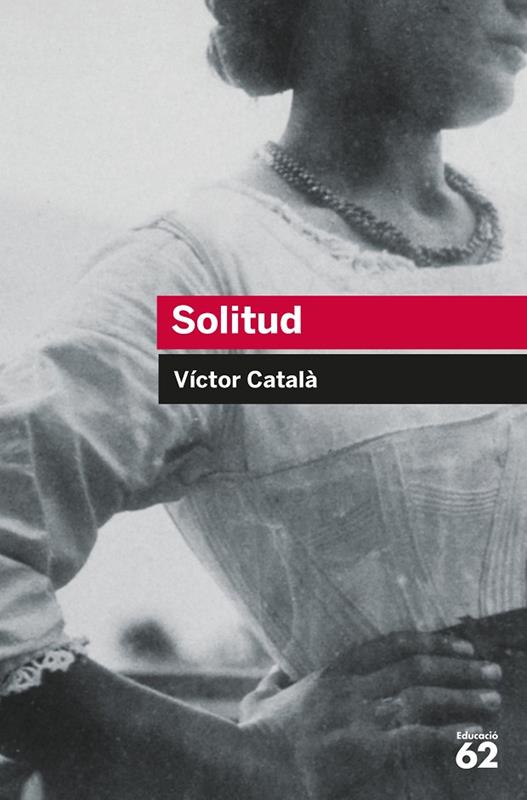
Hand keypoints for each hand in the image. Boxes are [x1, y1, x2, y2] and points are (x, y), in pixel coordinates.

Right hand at [240, 630, 502, 799]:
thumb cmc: (255, 738)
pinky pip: (418, 735)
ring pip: (423, 696)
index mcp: (334, 672)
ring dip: (463, 696)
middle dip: (458, 666)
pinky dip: (450, 733)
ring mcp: (361, 715)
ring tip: (492, 698)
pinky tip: (474, 734)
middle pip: (416, 667)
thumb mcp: (259, 700)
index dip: (429, 642)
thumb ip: (272, 681)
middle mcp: (353, 687)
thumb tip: (274, 671)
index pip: (390, 645)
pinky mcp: (366, 748)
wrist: (252, 767)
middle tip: (489, 669)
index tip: (457, 643)